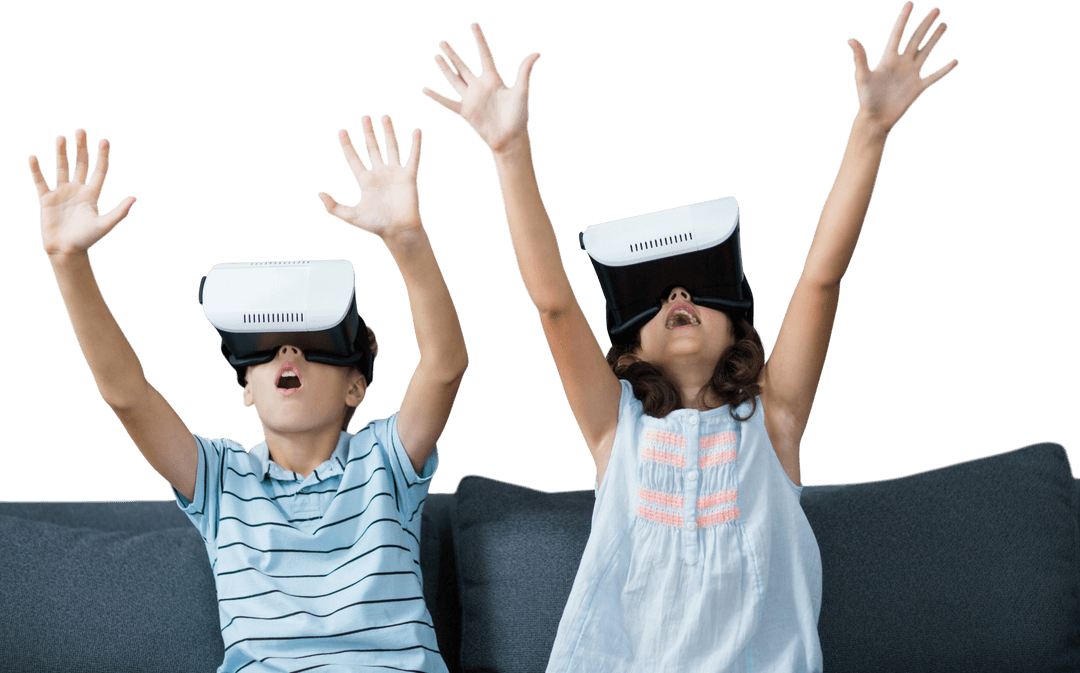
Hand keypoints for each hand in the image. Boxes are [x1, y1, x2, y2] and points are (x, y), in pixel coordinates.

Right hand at [30, 129, 135, 255]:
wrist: (66, 250)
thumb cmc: (87, 239)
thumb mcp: (105, 224)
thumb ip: (119, 212)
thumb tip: (134, 198)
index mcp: (92, 195)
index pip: (99, 170)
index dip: (102, 156)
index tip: (104, 140)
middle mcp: (78, 190)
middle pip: (80, 164)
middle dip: (81, 148)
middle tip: (81, 131)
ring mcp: (62, 193)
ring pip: (62, 168)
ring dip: (61, 153)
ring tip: (61, 138)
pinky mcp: (46, 199)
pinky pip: (40, 181)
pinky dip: (36, 170)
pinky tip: (34, 157)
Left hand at [318, 115, 421, 240]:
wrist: (399, 231)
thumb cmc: (376, 226)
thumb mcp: (351, 216)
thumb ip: (334, 207)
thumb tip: (319, 194)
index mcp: (365, 181)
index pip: (354, 159)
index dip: (347, 145)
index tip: (342, 131)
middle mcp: (380, 174)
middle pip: (372, 148)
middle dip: (368, 133)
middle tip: (364, 117)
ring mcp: (394, 174)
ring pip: (391, 148)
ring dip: (388, 132)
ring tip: (384, 117)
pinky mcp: (409, 177)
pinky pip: (413, 157)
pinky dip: (415, 145)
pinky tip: (416, 131)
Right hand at [422, 22, 540, 153]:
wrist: (510, 139)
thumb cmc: (518, 116)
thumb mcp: (522, 91)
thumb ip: (524, 71)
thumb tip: (537, 53)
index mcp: (493, 80)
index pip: (484, 55)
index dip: (479, 40)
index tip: (473, 25)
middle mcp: (480, 87)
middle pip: (463, 66)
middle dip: (453, 54)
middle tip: (443, 42)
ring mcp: (471, 99)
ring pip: (454, 80)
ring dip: (445, 68)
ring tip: (436, 56)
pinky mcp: (465, 112)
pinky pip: (447, 102)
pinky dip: (436, 96)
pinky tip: (425, 90)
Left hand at [848, 2, 957, 132]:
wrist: (876, 119)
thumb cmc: (866, 99)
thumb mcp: (862, 76)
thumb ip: (860, 57)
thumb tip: (851, 39)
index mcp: (889, 58)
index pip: (897, 33)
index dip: (904, 19)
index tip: (910, 4)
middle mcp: (902, 63)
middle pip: (916, 39)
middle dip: (925, 24)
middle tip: (935, 10)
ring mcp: (911, 74)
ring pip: (926, 52)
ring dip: (935, 39)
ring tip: (943, 25)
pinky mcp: (918, 87)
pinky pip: (934, 76)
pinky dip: (944, 70)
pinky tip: (954, 61)